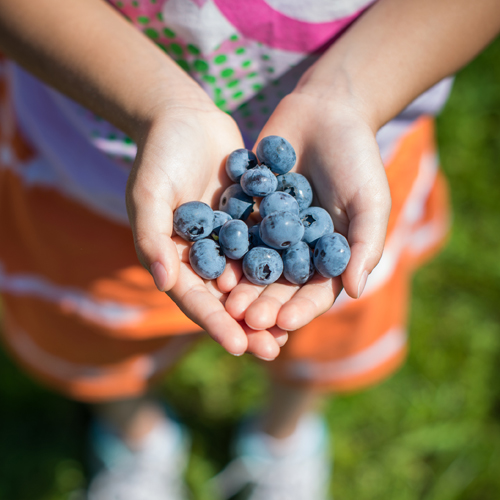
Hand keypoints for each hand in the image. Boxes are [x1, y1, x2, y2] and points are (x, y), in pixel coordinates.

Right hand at [126, 100, 286, 357]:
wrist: (183, 118)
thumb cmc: (158, 156)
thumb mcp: (149, 195)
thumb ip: (152, 237)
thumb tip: (163, 282)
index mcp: (174, 257)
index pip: (195, 299)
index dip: (215, 323)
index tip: (239, 346)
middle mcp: (202, 255)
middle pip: (225, 298)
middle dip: (248, 324)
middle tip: (273, 351)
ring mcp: (227, 239)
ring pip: (250, 280)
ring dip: (269, 303)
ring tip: (292, 328)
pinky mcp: (248, 220)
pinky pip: (266, 247)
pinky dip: (282, 266)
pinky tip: (305, 282)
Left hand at [225, 92, 390, 331]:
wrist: (325, 110)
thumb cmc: (357, 156)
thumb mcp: (370, 199)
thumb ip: (364, 244)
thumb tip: (355, 291)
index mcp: (329, 255)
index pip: (316, 291)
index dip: (301, 308)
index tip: (285, 322)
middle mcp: (297, 249)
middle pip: (279, 284)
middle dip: (264, 302)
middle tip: (245, 318)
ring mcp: (270, 230)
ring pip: (253, 263)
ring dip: (240, 282)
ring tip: (224, 298)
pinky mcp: (248, 208)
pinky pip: (235, 230)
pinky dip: (224, 246)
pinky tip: (211, 259)